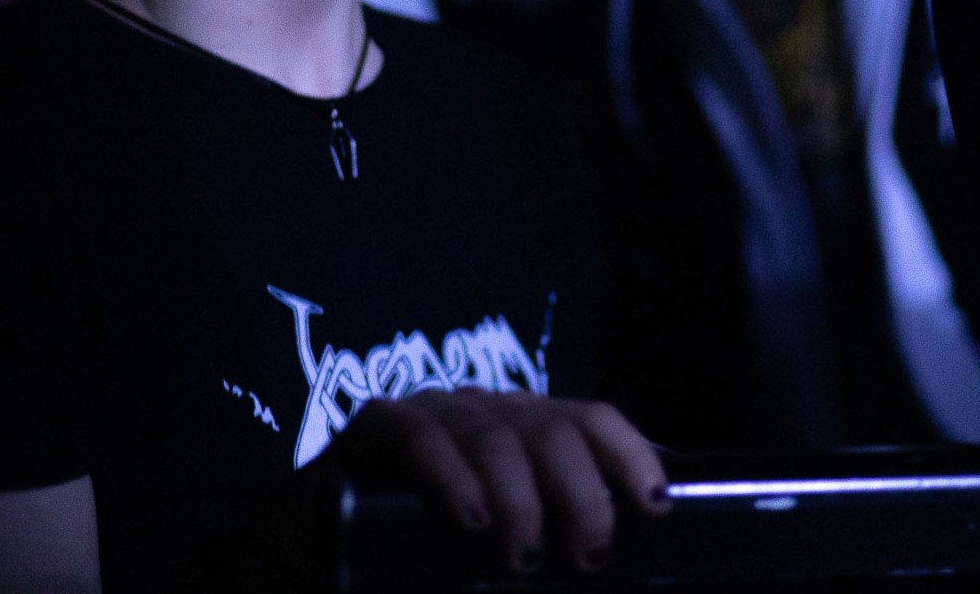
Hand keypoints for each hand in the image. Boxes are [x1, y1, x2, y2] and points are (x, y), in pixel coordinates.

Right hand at [325, 389, 669, 574]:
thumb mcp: (506, 544)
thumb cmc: (428, 551)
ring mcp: (434, 412)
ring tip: (523, 558)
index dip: (630, 455)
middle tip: (586, 555)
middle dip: (581, 492)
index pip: (592, 421)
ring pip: (496, 434)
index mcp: (528, 431)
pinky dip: (453, 477)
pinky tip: (472, 518)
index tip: (656, 505)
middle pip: (553, 428)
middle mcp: (488, 411)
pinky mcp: (380, 424)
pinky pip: (423, 437)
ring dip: (521, 498)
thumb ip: (549, 544)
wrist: (323, 542)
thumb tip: (600, 569)